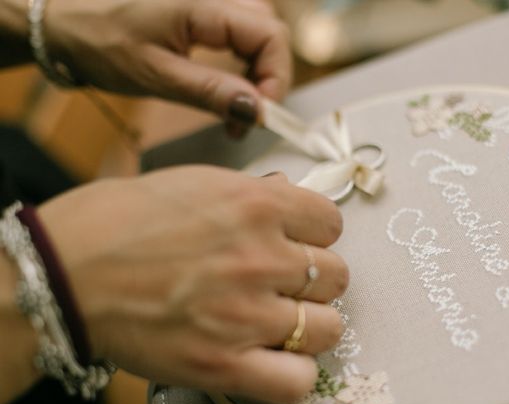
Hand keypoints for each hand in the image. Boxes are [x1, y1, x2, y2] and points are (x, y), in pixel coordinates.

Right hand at [37, 167, 347, 403]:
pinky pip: (298, 380)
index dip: (315, 234)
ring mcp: (247, 313)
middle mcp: (262, 257)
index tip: (299, 242)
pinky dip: (293, 373)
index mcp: (256, 205)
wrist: (66, 270)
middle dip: (312, 279)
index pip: (330, 222)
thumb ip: (251, 193)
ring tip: (279, 323)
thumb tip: (288, 196)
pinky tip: (272, 360)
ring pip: (328, 327)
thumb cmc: (118, 221)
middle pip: (335, 275)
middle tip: (282, 284)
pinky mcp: (224, 363)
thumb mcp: (193, 184)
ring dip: (309, 326)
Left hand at [46, 0, 291, 135]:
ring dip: (256, 76)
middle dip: (267, 81)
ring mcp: (210, 3)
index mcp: (203, 4)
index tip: (260, 116)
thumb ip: (210, 92)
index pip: (270, 36)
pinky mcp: (204, 12)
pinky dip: (243, 66)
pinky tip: (228, 90)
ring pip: (259, 35)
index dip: (275, 79)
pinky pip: (241, 35)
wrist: (65, 23)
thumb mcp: (156, 76)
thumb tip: (255, 111)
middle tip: (246, 119)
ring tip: (235, 111)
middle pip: (270, 34)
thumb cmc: (99, 41)